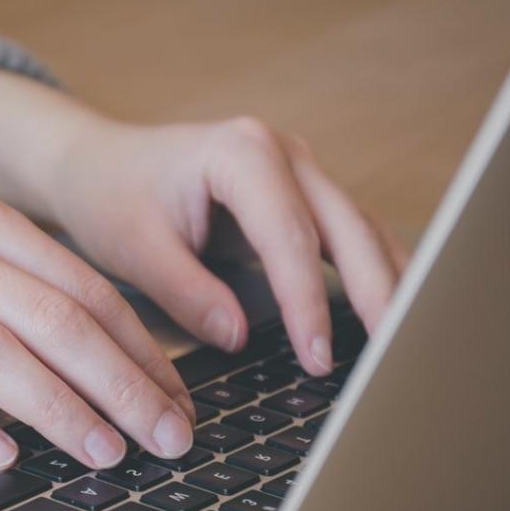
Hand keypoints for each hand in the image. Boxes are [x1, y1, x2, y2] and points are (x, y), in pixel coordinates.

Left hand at [0, 71, 408, 373]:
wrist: (99, 164)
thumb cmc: (112, 197)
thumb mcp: (135, 248)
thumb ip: (186, 291)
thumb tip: (238, 336)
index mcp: (240, 153)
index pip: (289, 236)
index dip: (307, 302)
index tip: (317, 357)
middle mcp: (283, 153)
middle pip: (347, 227)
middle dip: (375, 294)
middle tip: (394, 356)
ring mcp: (301, 172)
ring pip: (362, 230)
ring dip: (389, 285)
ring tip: (410, 345)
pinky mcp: (304, 197)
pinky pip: (352, 237)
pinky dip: (375, 275)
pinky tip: (396, 317)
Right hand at [0, 190, 198, 469]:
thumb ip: (11, 285)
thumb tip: (107, 360)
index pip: (81, 288)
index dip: (141, 352)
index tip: (178, 403)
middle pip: (51, 320)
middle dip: (122, 386)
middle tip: (167, 439)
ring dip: (58, 409)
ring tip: (102, 455)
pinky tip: (0, 454)